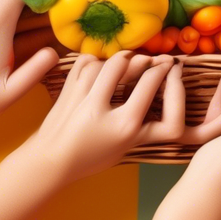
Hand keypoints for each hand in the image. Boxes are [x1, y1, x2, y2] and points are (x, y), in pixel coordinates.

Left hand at [27, 52, 220, 179]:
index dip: (163, 69)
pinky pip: (82, 63)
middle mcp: (101, 109)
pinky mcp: (65, 91)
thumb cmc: (94, 158)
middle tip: (152, 58)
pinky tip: (102, 64)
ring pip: (103, 62)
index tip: (170, 65)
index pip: (149, 85)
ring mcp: (80, 98)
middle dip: (143, 58)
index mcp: (124, 126)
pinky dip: (95, 59)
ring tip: (129, 60)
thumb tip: (166, 92)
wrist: (50, 162)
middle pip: (126, 66)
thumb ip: (148, 126)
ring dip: (120, 58)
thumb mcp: (129, 146)